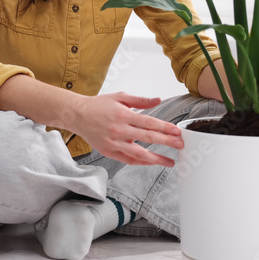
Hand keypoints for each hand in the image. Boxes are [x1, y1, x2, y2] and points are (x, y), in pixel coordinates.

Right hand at [69, 93, 183, 167]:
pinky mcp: (109, 152)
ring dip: (156, 159)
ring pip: (139, 154)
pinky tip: (151, 162)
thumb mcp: (120, 97)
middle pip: (148, 138)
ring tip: (169, 162)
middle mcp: (120, 130)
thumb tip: (158, 99)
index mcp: (124, 115)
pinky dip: (141, 163)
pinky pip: (128, 160)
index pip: (150, 123)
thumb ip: (140, 100)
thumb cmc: (99, 105)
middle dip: (167, 142)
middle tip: (180, 145)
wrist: (78, 115)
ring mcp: (114, 143)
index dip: (165, 128)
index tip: (177, 132)